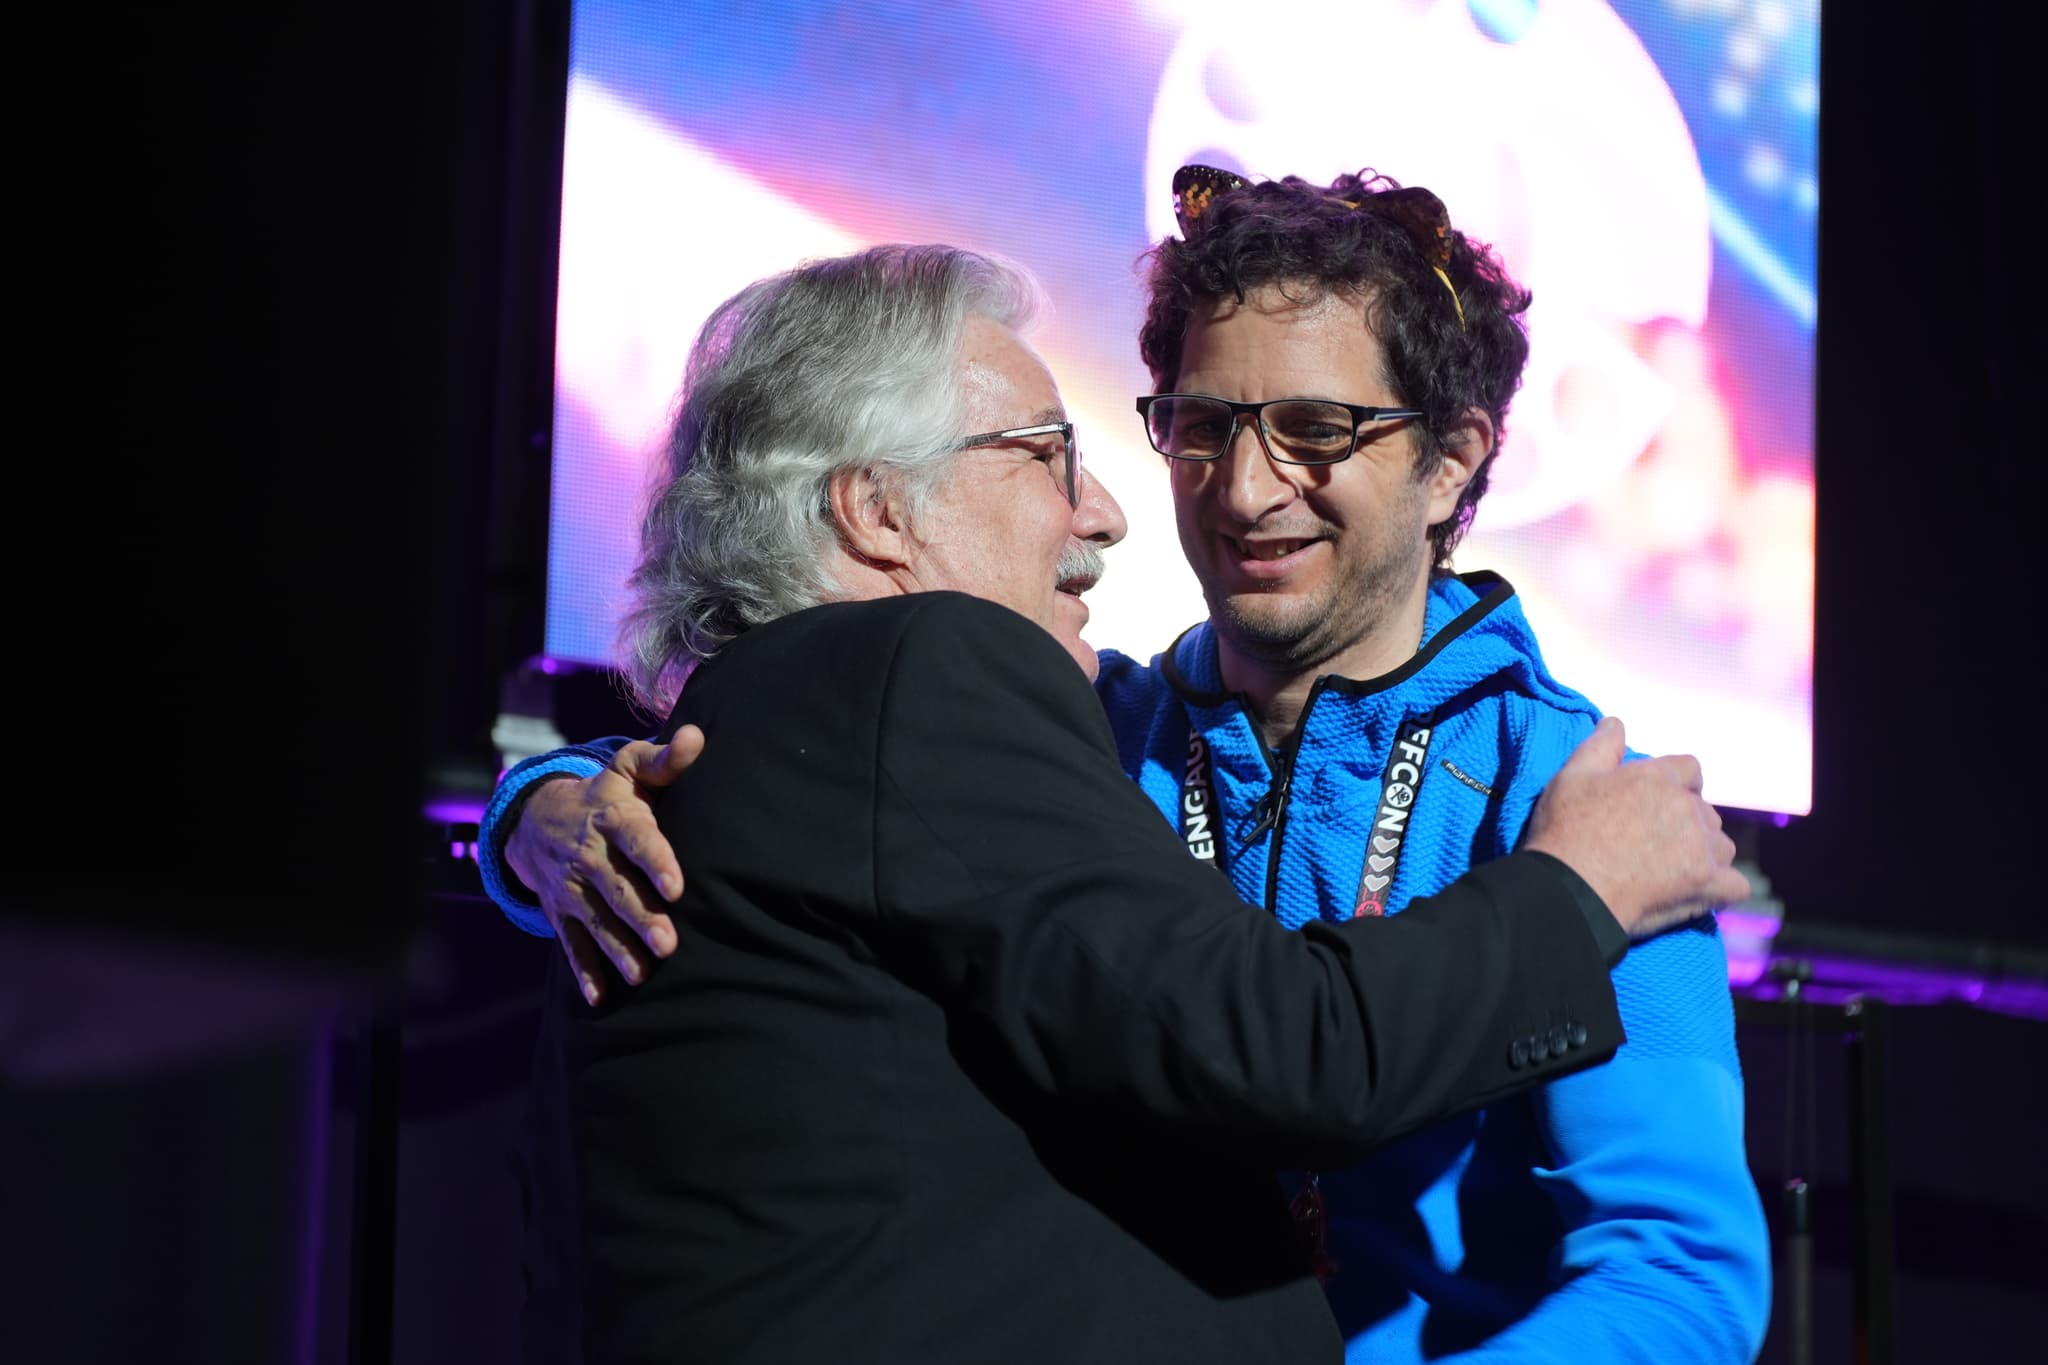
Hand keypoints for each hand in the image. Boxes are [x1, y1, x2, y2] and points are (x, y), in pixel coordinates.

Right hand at [504, 728, 702, 1003]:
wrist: (536, 819)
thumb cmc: (604, 793)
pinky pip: (570, 944)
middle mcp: (588, 855)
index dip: (656, 861)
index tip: (677, 885)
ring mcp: (571, 887)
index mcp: (611, 818)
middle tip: (668, 943)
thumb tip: (696, 737)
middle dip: (641, 917)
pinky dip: (583, 971)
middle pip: (617, 889)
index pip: (636, 839)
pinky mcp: (560, 912)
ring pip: (596, 921)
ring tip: (642, 973)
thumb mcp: (627, 768)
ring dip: (617, 949)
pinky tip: (599, 997)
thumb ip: (663, 759)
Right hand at [1523, 717, 1750, 939]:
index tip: (1657, 804)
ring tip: (1672, 871)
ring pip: (1721, 846)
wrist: (1570, 889)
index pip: (1690, 769)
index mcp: (1658, 778)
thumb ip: (1600, 746)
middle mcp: (1687, 808)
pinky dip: (1720, 888)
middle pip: (1705, 812)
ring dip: (1704, 855)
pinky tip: (1700, 892)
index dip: (1678, 785)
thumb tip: (1616, 723)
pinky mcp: (1708, 884)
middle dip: (1686, 824)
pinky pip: (1735, 885)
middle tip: (1653, 844)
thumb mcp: (1571, 777)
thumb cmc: (1565, 832)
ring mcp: (1702, 847)